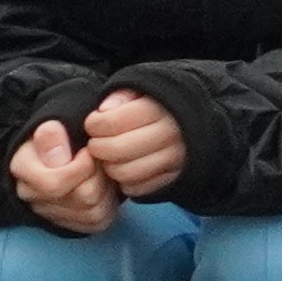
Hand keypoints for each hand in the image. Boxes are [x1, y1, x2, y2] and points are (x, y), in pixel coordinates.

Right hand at [6, 117, 120, 235]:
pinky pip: (99, 220)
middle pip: (83, 196)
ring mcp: (52, 213)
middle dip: (98, 174)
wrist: (63, 150)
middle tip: (99, 160)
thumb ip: (50, 133)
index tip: (89, 151)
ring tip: (100, 170)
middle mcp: (32, 196)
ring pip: (93, 211)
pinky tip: (103, 185)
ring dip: (105, 188)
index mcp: (23, 170)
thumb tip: (53, 133)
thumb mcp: (53, 129)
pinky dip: (108, 203)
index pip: (54, 183)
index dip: (82, 166)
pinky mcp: (72, 224)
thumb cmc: (61, 137)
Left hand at [77, 87, 187, 202]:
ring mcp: (173, 159)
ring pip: (124, 172)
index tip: (94, 122)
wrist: (186, 125)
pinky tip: (126, 166)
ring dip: (109, 166)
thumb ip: (121, 95)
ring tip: (110, 155)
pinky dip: (125, 181)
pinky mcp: (172, 178)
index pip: (111, 122)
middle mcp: (170, 134)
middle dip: (98, 147)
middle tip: (98, 141)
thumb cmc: (155, 106)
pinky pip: (136, 188)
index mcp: (159, 109)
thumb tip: (104, 109)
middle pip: (116, 149)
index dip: (94, 124)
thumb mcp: (140, 92)